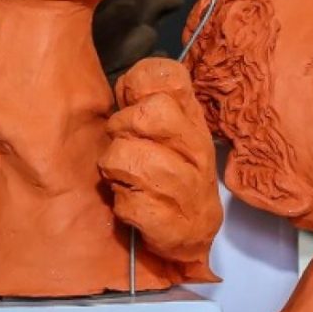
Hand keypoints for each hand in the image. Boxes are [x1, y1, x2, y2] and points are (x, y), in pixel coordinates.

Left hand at [99, 56, 222, 277]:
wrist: (192, 233)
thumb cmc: (168, 174)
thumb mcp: (164, 132)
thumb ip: (146, 105)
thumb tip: (127, 84)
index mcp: (192, 119)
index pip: (170, 78)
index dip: (139, 83)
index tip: (129, 102)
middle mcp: (197, 148)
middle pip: (149, 114)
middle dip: (120, 129)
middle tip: (123, 146)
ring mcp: (188, 185)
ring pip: (129, 157)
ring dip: (115, 170)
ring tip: (125, 178)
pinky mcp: (171, 221)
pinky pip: (128, 202)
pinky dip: (122, 205)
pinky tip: (134, 204)